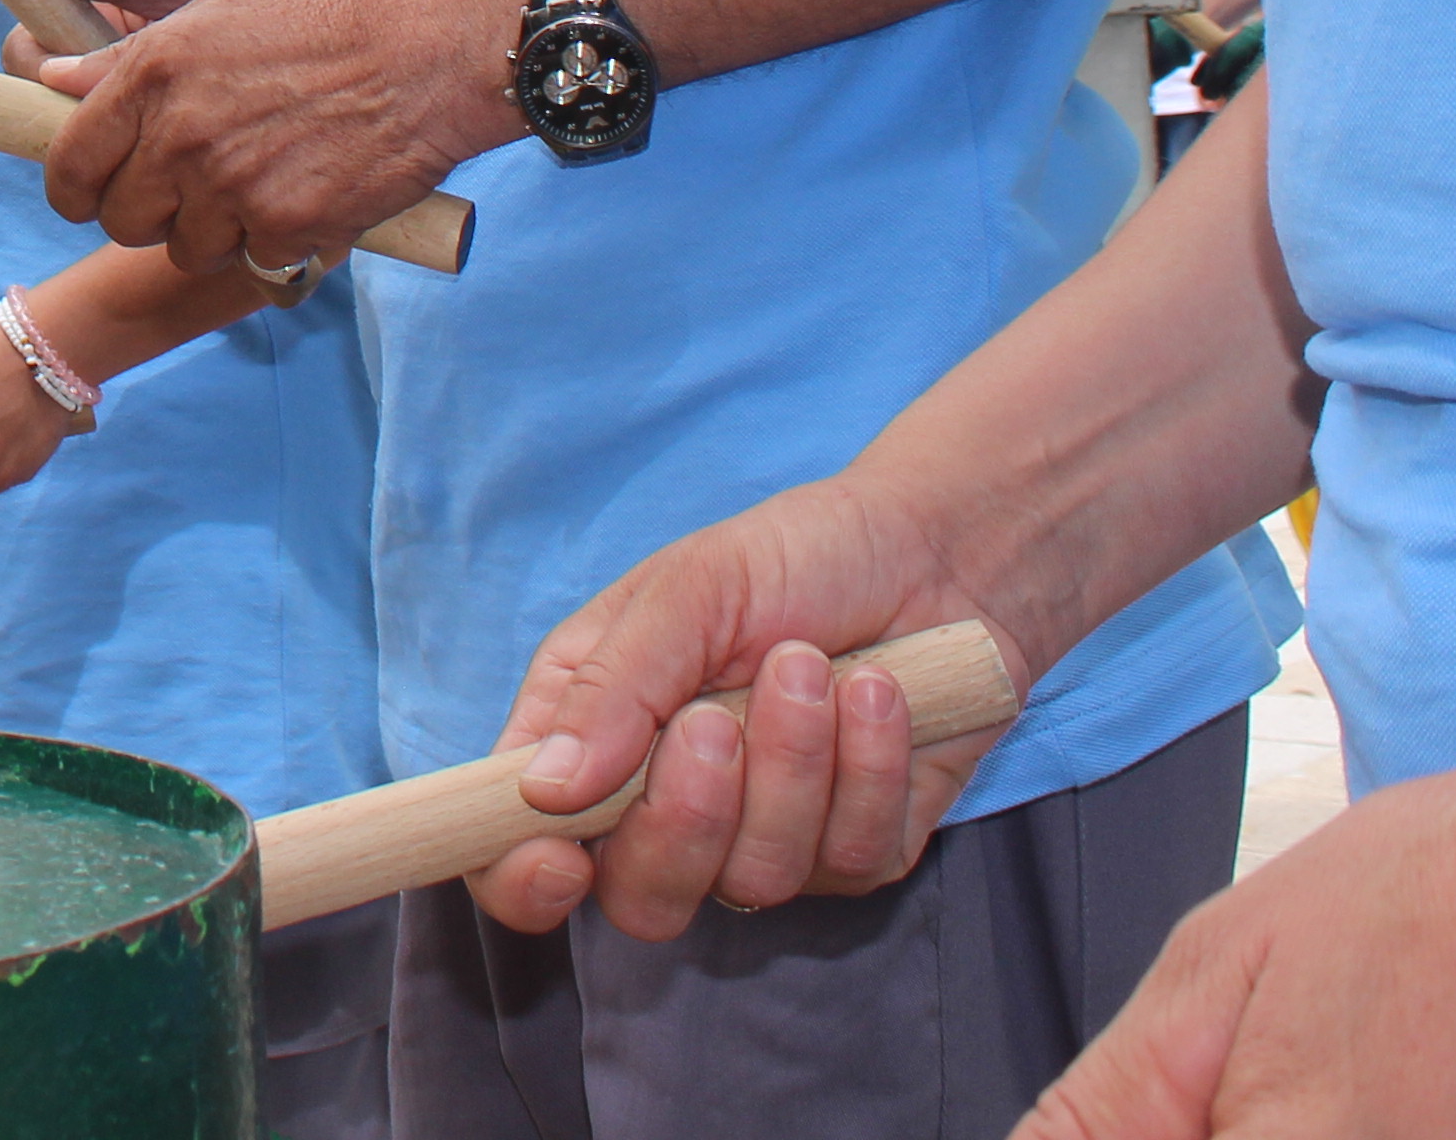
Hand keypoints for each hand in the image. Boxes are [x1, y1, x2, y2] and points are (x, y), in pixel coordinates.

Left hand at [31, 0, 512, 276]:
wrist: (429, 50)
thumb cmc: (321, 15)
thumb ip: (123, 10)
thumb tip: (46, 50)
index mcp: (150, 72)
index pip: (68, 167)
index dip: (75, 189)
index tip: (94, 191)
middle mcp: (182, 134)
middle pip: (120, 221)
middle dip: (149, 212)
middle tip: (192, 185)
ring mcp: (233, 186)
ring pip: (185, 250)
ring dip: (214, 231)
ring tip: (257, 182)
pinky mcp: (287, 227)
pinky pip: (253, 263)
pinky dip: (275, 244)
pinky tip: (303, 197)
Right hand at [464, 471, 1016, 941]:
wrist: (935, 555)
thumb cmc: (793, 558)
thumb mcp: (688, 590)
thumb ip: (611, 686)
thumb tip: (543, 788)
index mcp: (593, 743)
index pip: (519, 857)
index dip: (523, 881)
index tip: (559, 856)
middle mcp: (669, 811)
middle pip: (642, 900)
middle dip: (686, 814)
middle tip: (718, 717)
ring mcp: (766, 844)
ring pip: (756, 879)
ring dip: (791, 762)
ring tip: (816, 666)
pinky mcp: (856, 856)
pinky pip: (849, 859)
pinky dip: (868, 767)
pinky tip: (879, 694)